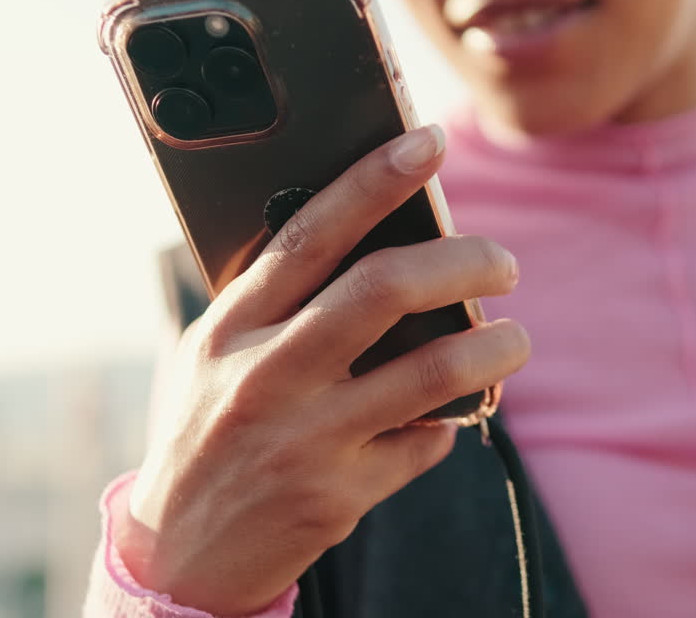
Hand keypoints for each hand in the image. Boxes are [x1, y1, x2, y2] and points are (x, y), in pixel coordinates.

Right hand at [114, 125, 528, 615]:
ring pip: (433, 371)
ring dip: (497, 348)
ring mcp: (307, 439)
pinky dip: (449, 422)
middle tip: (503, 264)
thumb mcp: (214, 356)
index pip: (310, 234)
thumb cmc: (207, 432)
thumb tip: (375, 244)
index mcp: (232, 327)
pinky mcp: (342, 495)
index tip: (427, 141)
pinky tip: (439, 419)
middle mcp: (267, 375)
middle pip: (386, 289)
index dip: (374, 180)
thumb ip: (278, 305)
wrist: (181, 554)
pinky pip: (427, 442)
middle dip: (464, 262)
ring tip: (515, 340)